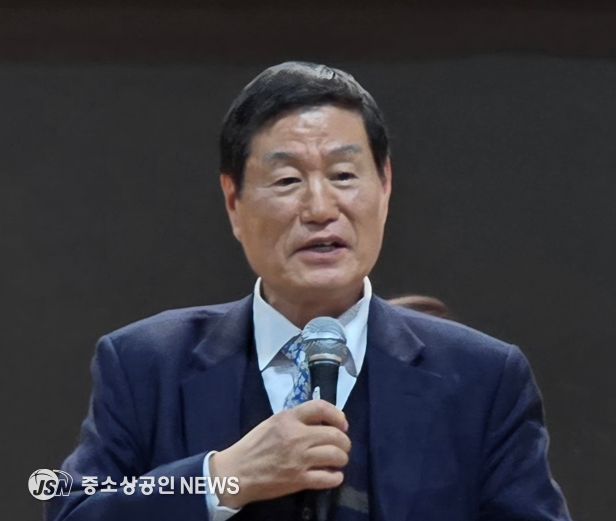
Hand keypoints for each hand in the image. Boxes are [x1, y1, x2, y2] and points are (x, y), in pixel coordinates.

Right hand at [210, 399, 350, 508]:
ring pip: (336, 456)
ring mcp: (299, 459)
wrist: (236, 472)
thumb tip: (322, 421)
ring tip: (338, 460)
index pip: (321, 407)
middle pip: (335, 435)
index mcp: (288, 418)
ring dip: (342, 458)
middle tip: (342, 446)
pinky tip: (333, 476)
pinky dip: (336, 477)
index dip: (338, 415)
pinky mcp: (299, 480)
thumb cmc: (254, 446)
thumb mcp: (272, 423)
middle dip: (344, 441)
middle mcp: (297, 436)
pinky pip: (328, 478)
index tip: (342, 424)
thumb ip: (295, 419)